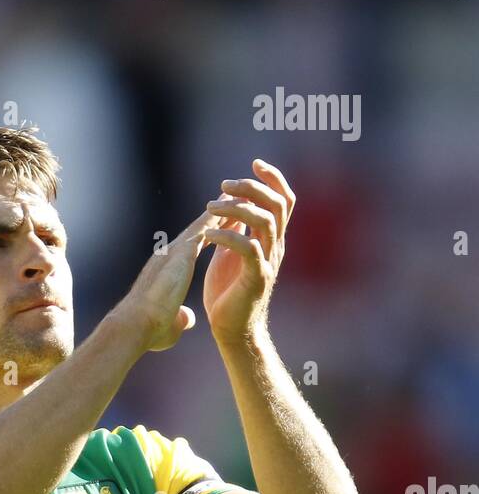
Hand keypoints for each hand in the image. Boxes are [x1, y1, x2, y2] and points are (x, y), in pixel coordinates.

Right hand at [116, 207, 223, 351]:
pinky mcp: (182, 253)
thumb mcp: (170, 323)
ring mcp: (175, 250)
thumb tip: (187, 318)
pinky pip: (207, 228)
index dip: (209, 234)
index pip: (193, 246)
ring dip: (222, 210)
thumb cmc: (149, 329)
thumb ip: (181, 317)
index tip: (222, 225)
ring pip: (204, 224)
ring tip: (239, 196)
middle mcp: (170, 254)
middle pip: (199, 229)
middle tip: (233, 200)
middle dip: (216, 216)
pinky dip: (221, 218)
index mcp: (167, 270)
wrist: (136, 324)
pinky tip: (236, 207)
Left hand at [202, 159, 294, 345]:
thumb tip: (234, 207)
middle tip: (225, 185)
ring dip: (237, 208)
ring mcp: (268, 262)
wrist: (230, 330)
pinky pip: (248, 249)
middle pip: (278, 204)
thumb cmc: (228, 292)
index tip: (254, 163)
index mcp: (270, 239)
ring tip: (210, 207)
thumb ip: (237, 230)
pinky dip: (229, 237)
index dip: (273, 177)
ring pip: (265, 222)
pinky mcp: (256, 279)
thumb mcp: (232, 253)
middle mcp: (275, 247)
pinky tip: (209, 236)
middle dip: (252, 187)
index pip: (284, 199)